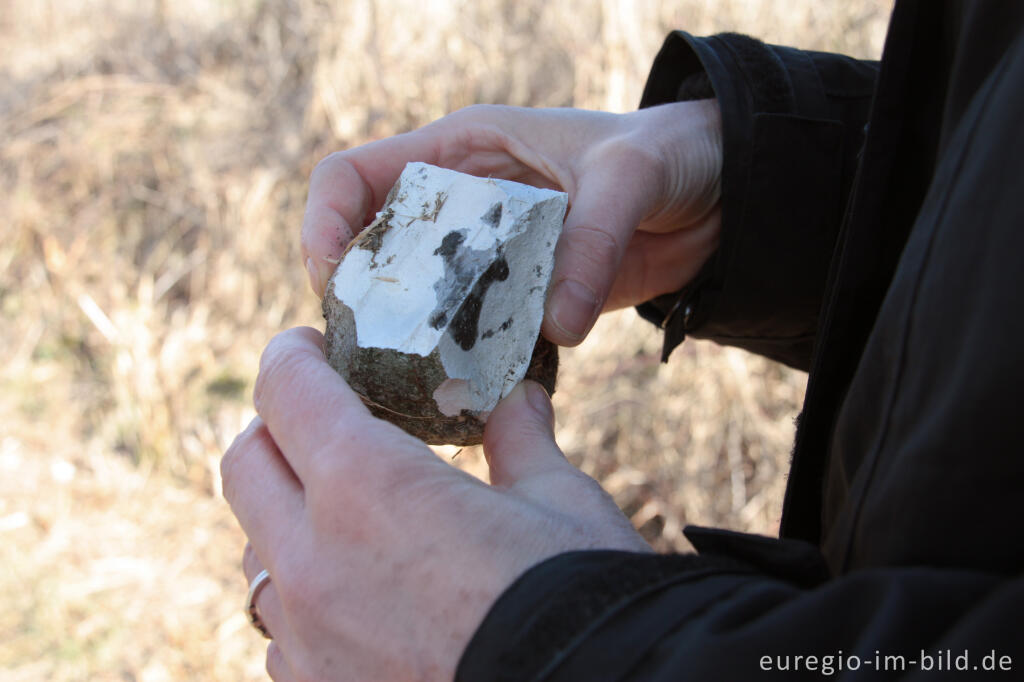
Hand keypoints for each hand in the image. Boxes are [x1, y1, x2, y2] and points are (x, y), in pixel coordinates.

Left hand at [221, 327, 650, 680]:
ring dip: (285, 517)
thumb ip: (522, 441)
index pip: (287, 390)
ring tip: (344, 513)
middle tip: (322, 420)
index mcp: (367, 485)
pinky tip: (360, 596)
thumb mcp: (560, 501)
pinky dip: (307, 597)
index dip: (294, 355)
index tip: (313, 349)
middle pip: (244, 465)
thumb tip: (518, 402)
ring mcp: (307, 637)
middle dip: (275, 428)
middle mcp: (313, 560)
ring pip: (256, 552)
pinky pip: (282, 631)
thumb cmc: (578, 597)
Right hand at [302, 101, 721, 345]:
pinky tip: (466, 393)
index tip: (332, 278)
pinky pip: (474, 335)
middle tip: (364, 350)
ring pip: (419, 301)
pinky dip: (465, 363)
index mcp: (460, 151)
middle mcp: (461, 207)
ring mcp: (489, 259)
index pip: (353, 176)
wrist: (718, 197)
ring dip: (407, 340)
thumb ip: (591, 241)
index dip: (325, 223)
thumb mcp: (627, 177)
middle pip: (372, 251)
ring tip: (401, 383)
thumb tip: (557, 326)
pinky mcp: (521, 302)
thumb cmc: (668, 154)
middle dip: (359, 297)